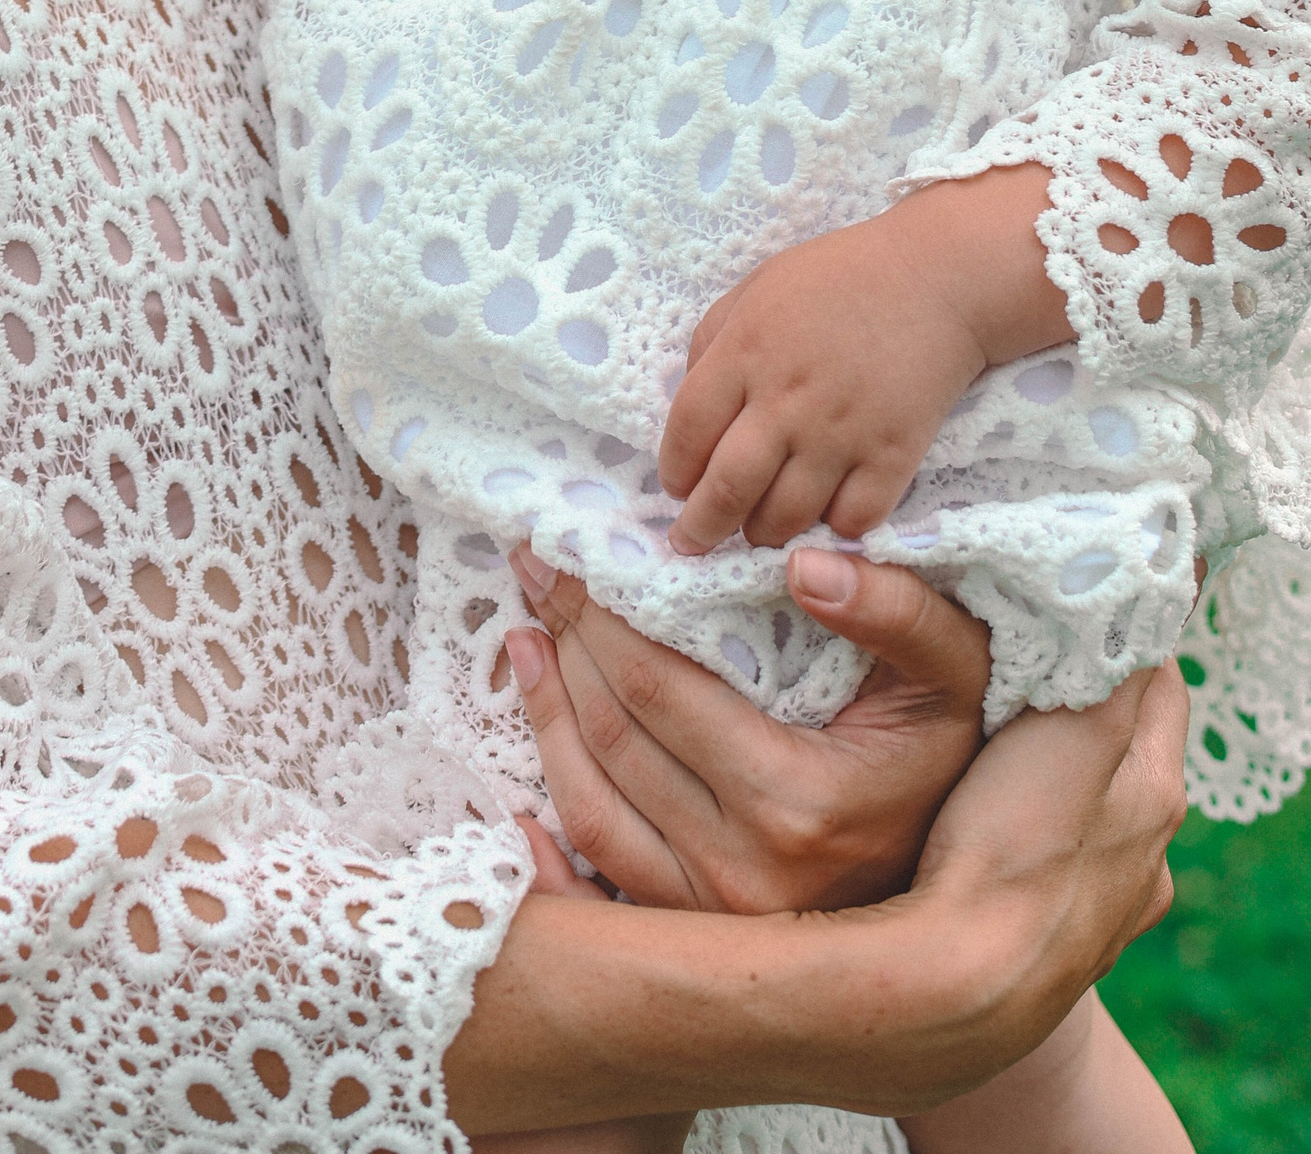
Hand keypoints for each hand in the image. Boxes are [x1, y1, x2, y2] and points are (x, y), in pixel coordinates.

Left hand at [447, 615, 1185, 1133]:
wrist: (964, 900)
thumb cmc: (950, 763)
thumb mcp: (953, 676)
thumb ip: (900, 613)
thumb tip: (808, 566)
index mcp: (797, 801)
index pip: (661, 686)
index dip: (601, 613)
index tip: (567, 555)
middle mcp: (744, 873)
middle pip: (616, 734)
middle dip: (566, 640)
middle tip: (536, 574)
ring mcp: (712, 916)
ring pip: (590, 801)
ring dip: (546, 712)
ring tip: (528, 641)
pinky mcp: (693, 936)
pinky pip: (595, 871)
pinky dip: (550, 807)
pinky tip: (529, 752)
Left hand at [660, 162, 1066, 552]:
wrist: (937, 278)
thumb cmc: (839, 277)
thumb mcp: (757, 288)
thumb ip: (714, 340)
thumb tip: (693, 403)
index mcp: (746, 350)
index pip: (688, 430)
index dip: (674, 469)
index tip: (675, 488)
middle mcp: (788, 399)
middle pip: (729, 487)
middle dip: (701, 527)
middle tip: (691, 543)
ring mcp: (843, 431)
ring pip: (786, 515)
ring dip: (762, 534)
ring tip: (755, 531)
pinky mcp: (894, 454)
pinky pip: (852, 519)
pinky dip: (830, 531)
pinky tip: (821, 520)